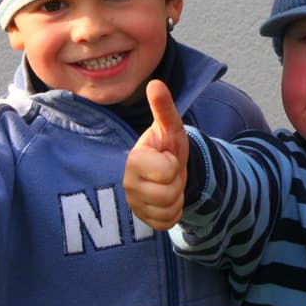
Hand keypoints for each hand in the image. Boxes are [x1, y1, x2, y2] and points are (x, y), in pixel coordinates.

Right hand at [122, 79, 187, 229]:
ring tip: (169, 184)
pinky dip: (173, 213)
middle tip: (170, 173)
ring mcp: (134, 204)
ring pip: (167, 210)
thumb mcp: (170, 127)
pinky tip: (168, 200)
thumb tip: (155, 83)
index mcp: (134, 160)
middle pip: (167, 194)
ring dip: (176, 198)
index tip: (167, 157)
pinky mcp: (143, 219)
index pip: (166, 171)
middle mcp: (128, 184)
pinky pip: (166, 223)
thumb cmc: (168, 146)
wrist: (170, 169)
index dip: (174, 164)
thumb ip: (163, 108)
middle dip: (177, 183)